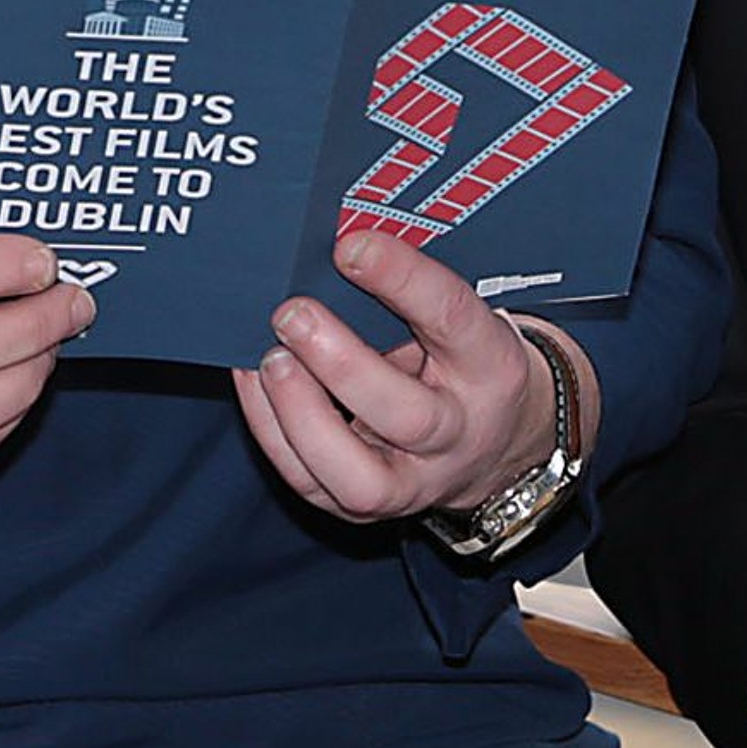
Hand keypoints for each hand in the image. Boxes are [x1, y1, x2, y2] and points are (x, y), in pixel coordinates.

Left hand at [233, 224, 588, 525]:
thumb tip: (332, 240)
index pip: (452, 319)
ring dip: (300, 414)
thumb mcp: (458, 315)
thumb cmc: (459, 357)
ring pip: (360, 478)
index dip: (402, 279)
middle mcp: (458, 433)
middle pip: (407, 415)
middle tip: (292, 314)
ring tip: (269, 359)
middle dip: (340, 365)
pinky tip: (253, 381)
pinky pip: (313, 484)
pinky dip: (273, 431)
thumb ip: (406, 286)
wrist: (493, 440)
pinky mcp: (368, 507)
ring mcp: (415, 482)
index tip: (350, 245)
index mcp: (490, 366)